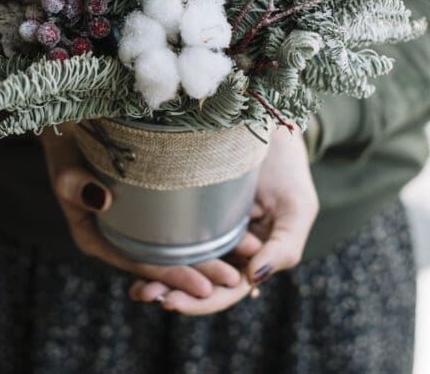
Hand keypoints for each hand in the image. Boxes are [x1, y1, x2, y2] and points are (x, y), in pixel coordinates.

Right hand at [42, 123, 251, 297]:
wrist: (67, 114)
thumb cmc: (63, 140)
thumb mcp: (63, 163)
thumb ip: (75, 184)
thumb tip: (102, 200)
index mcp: (97, 238)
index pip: (141, 264)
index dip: (173, 276)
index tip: (205, 286)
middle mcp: (118, 234)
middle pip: (163, 260)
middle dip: (200, 272)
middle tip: (236, 278)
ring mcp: (135, 218)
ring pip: (173, 243)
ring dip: (208, 253)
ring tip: (245, 257)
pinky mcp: (150, 200)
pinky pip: (177, 220)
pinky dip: (202, 227)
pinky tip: (232, 226)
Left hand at [129, 125, 318, 314]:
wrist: (270, 129)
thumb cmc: (289, 170)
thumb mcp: (297, 208)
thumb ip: (283, 248)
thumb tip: (253, 279)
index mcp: (253, 259)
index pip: (225, 290)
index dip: (199, 302)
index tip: (171, 302)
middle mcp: (228, 252)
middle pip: (198, 284)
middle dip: (171, 293)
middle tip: (143, 294)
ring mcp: (208, 233)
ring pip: (182, 265)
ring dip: (157, 278)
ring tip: (135, 288)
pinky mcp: (189, 212)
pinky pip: (170, 237)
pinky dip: (153, 251)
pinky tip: (132, 258)